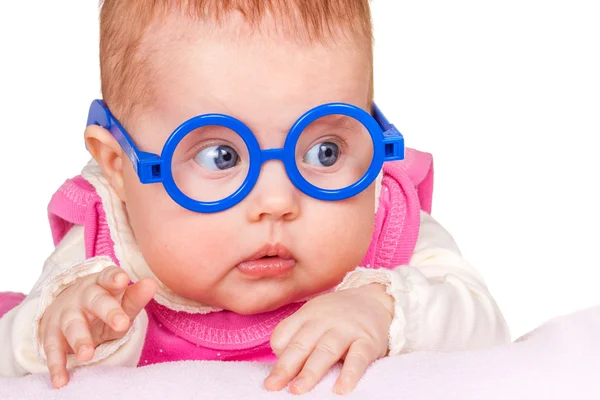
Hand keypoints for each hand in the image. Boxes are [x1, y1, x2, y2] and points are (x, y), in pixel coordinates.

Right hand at [39, 266, 157, 388]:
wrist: (68, 308)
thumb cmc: (105, 305)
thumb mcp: (121, 302)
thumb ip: (136, 297)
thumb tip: (152, 283)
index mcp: (103, 284)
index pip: (108, 277)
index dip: (114, 278)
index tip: (122, 279)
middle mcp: (83, 296)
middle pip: (95, 300)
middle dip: (107, 311)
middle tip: (121, 324)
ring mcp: (67, 314)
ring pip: (73, 324)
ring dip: (79, 340)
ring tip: (87, 356)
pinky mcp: (52, 333)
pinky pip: (53, 349)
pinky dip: (56, 365)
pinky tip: (61, 380)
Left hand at [264, 283, 393, 394]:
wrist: (375, 299)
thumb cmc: (337, 316)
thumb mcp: (314, 317)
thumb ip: (297, 336)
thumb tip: (282, 369)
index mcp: (307, 314)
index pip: (284, 333)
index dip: (277, 353)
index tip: (273, 374)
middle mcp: (324, 320)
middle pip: (301, 343)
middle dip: (285, 366)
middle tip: (273, 386)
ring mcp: (347, 329)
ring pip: (326, 350)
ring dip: (311, 371)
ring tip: (298, 389)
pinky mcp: (368, 341)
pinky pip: (358, 358)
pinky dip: (349, 374)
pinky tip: (341, 389)